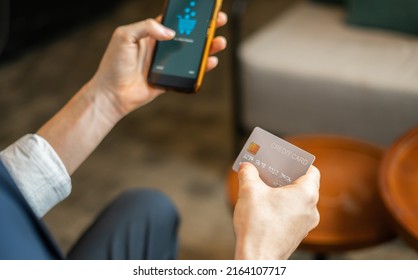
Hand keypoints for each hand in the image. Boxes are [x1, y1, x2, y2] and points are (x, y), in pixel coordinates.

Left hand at [88, 12, 227, 118]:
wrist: (112, 94)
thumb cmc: (114, 65)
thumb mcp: (124, 36)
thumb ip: (146, 27)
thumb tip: (170, 32)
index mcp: (150, 33)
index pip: (174, 20)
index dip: (188, 14)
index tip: (202, 9)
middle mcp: (161, 47)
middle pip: (188, 35)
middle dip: (204, 27)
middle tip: (218, 20)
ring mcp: (167, 63)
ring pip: (192, 53)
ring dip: (207, 46)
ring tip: (219, 42)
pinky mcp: (170, 78)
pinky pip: (190, 71)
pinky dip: (202, 67)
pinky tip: (210, 61)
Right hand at [233, 162, 319, 259]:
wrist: (257, 258)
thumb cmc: (258, 225)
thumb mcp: (249, 191)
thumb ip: (248, 173)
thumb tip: (247, 167)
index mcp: (306, 194)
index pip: (311, 170)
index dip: (296, 162)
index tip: (282, 160)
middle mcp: (312, 209)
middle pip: (302, 185)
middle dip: (285, 177)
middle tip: (268, 171)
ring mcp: (305, 224)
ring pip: (297, 201)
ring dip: (282, 193)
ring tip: (263, 188)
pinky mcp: (297, 235)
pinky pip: (292, 214)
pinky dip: (282, 207)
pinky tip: (264, 207)